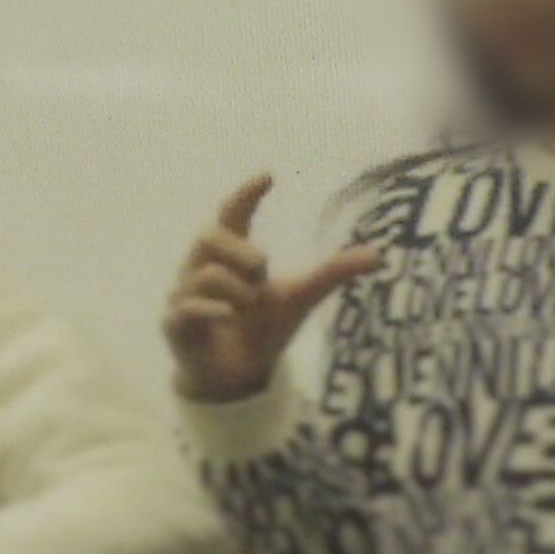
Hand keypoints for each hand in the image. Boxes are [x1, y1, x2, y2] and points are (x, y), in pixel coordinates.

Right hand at [164, 174, 381, 403]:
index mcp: (229, 256)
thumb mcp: (300, 297)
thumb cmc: (261, 328)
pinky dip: (215, 310)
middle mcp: (200, 268)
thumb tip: (378, 255)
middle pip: (209, 235)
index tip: (268, 177)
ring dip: (237, 290)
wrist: (236, 376)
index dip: (245, 196)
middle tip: (265, 269)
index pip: (232, 215)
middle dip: (240, 250)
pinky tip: (230, 317)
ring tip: (250, 307)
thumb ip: (331, 274)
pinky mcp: (175, 324)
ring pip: (206, 274)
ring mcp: (184, 295)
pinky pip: (189, 307)